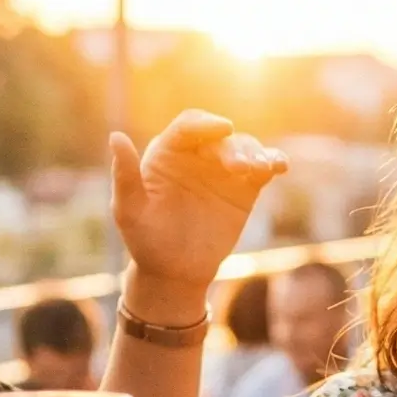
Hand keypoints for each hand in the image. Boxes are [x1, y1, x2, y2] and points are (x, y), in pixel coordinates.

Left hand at [110, 111, 288, 319]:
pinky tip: (281, 166)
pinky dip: (273, 162)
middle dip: (232, 148)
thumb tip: (116, 137)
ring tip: (260, 169)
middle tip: (239, 168)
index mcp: (167, 154)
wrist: (175, 272)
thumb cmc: (145, 241)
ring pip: (244, 148)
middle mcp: (196, 156)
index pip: (187, 127)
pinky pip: (262, 168)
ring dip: (255, 154)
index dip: (205, 124)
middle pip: (219, 138)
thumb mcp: (129, 211)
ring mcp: (222, 171)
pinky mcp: (244, 188)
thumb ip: (125, 175)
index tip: (223, 128)